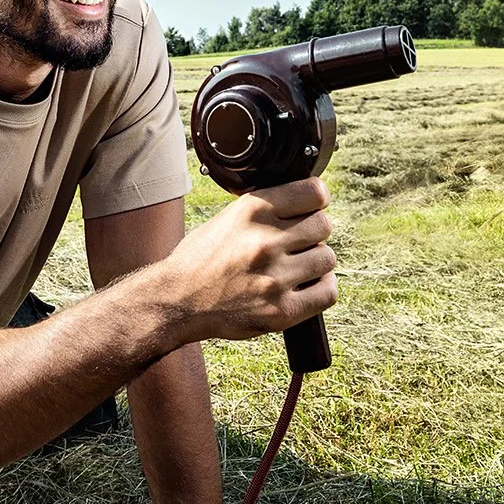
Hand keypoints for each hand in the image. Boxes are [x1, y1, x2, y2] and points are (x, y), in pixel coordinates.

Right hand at [159, 178, 337, 343]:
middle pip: (323, 226)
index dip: (317, 200)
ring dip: (316, 262)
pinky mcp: (280, 310)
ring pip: (327, 259)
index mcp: (252, 212)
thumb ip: (267, 208)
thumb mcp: (228, 218)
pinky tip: (306, 286)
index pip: (314, 192)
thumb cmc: (200, 260)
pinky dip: (321, 288)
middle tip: (298, 243)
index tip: (313, 207)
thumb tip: (308, 203)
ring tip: (296, 267)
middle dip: (313, 233)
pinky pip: (327, 293)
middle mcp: (265, 242)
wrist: (176, 301)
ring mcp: (274, 278)